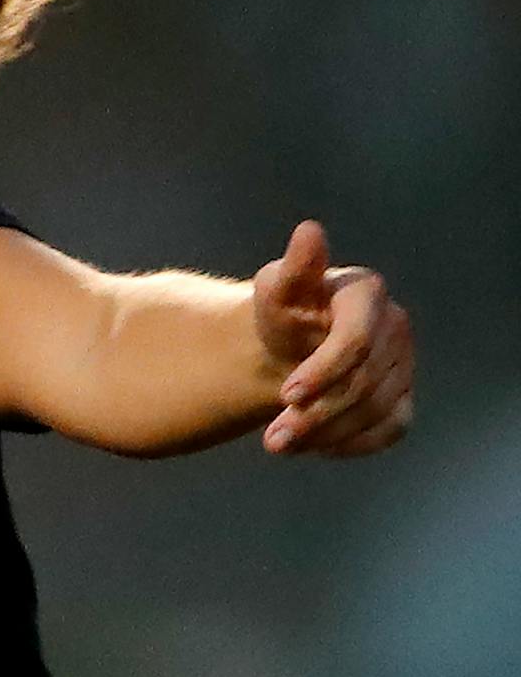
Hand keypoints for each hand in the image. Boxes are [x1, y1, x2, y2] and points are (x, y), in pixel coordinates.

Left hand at [251, 220, 413, 457]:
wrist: (285, 345)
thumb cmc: (281, 312)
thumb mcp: (276, 290)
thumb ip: (293, 268)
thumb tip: (309, 230)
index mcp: (366, 293)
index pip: (356, 341)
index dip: (324, 371)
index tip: (286, 395)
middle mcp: (395, 326)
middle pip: (363, 382)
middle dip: (316, 413)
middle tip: (273, 438)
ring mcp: (404, 363)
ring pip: (373, 410)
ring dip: (326, 433)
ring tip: (279, 443)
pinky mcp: (404, 397)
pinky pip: (387, 429)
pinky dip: (350, 442)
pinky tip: (314, 446)